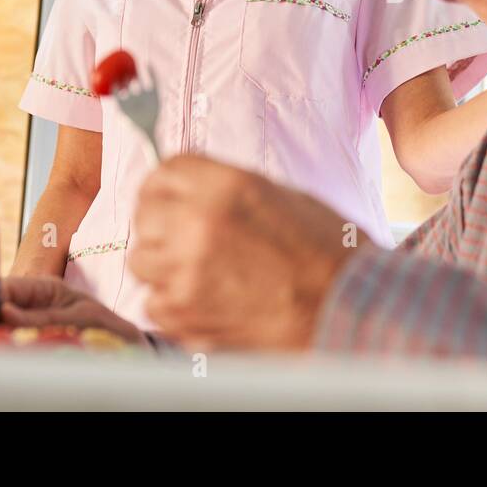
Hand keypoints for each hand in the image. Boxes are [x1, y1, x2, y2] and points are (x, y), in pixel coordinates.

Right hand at [0, 275, 146, 344]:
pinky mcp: (23, 349)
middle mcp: (26, 306)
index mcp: (42, 289)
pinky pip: (1, 350)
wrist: (126, 349)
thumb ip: (43, 317)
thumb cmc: (105, 327)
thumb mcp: (80, 318)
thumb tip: (2, 312)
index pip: (2, 288)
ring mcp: (22, 327)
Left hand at [130, 155, 365, 351]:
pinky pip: (153, 304)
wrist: (345, 308)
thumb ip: (225, 192)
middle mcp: (198, 222)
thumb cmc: (325, 253)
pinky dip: (174, 306)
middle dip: (160, 226)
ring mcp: (186, 271)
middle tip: (185, 241)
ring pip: (142, 261)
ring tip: (201, 274)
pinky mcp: (184, 315)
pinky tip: (208, 302)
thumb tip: (186, 194)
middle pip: (144, 214)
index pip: (164, 172)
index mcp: (226, 185)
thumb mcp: (278, 196)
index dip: (164, 186)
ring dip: (163, 267)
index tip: (168, 199)